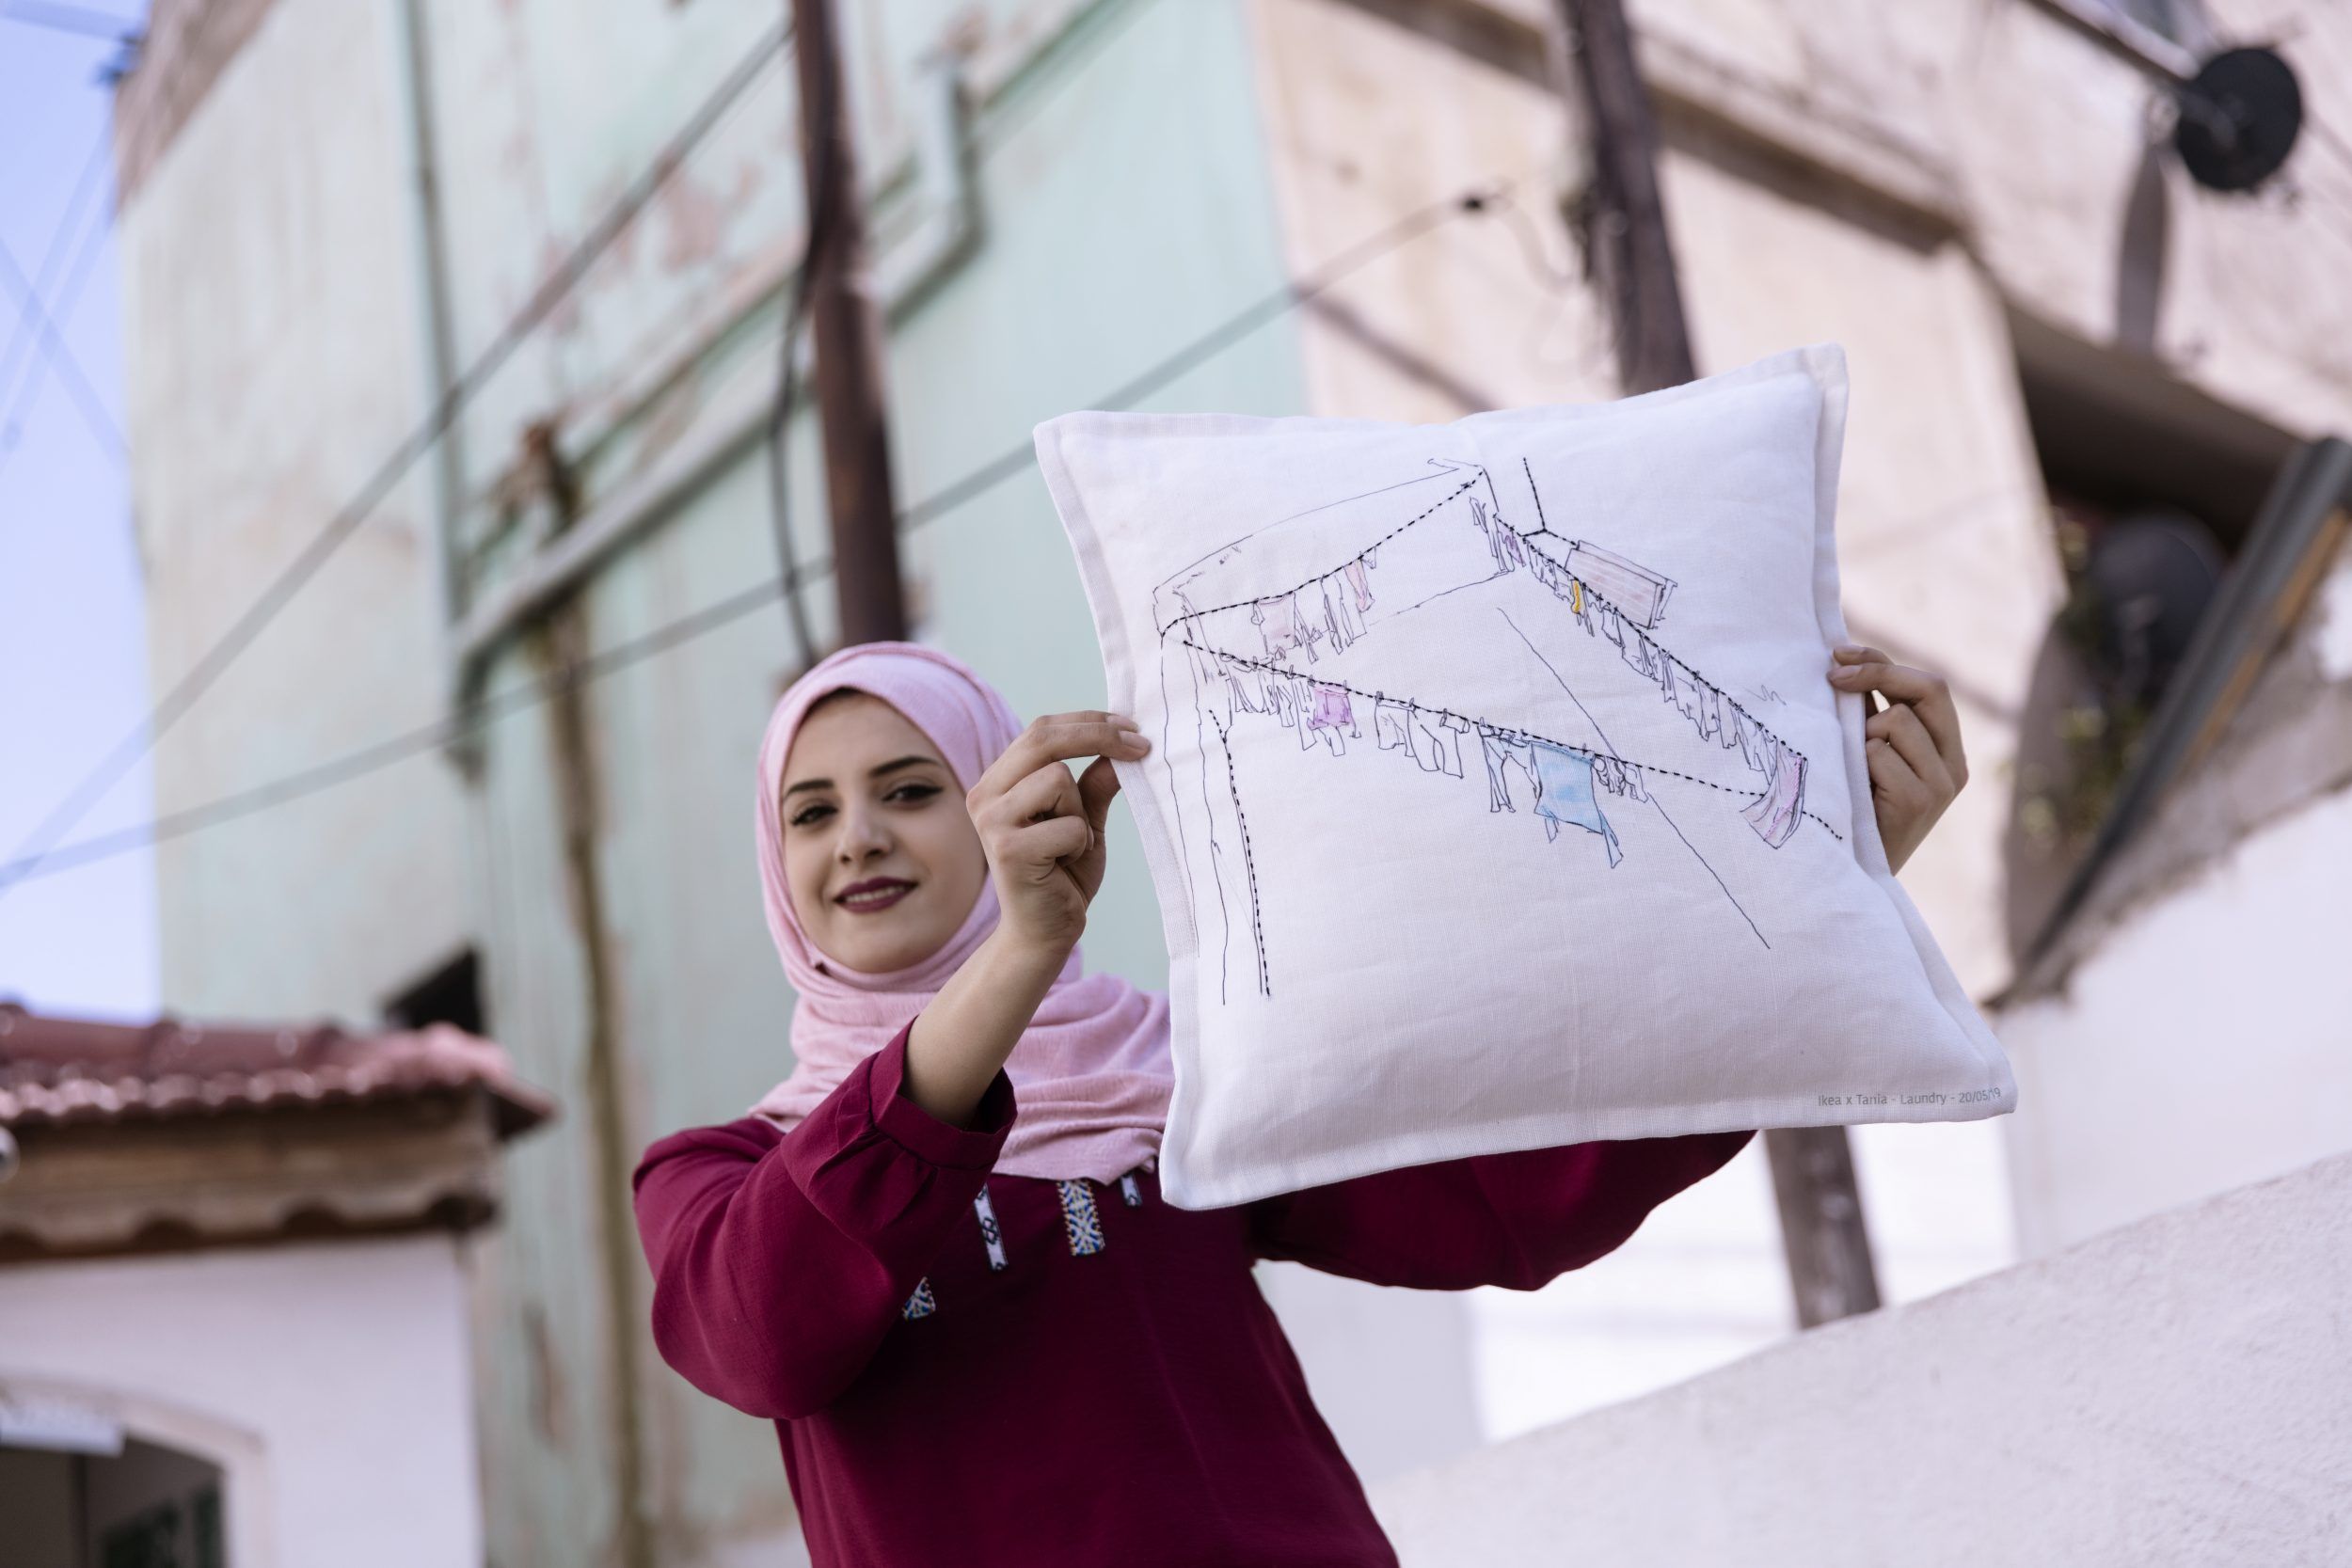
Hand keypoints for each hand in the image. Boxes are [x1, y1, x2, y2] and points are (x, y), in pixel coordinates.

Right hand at [963, 711, 1148, 962]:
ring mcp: (991, 821)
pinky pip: (1068, 824)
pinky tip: (1064, 865)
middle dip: (1098, 736)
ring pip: (1058, 780)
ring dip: (1081, 813)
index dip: (1089, 722)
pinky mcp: (1006, 849)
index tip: (1132, 727)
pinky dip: (1081, 843)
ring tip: (1072, 846)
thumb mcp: (1085, 820)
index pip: (1041, 730)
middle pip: (1043, 739)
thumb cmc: (1063, 875)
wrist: (1045, 933)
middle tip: (1141, 745)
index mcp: (999, 781)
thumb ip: (1095, 784)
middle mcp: (985, 795)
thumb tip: (1124, 744)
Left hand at [1826, 645, 1966, 874]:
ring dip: (1861, 736)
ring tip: (1854, 773)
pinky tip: (1854, 793)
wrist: (1850, 872)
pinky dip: (1857, 764)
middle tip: (1832, 678)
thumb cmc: (1851, 808)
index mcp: (1948, 750)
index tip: (1838, 655)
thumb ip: (1872, 716)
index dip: (1884, 661)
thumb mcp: (1868, 755)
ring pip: (1895, 720)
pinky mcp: (1919, 802)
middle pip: (1929, 689)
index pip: (1930, 685)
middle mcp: (1955, 765)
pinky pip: (1878, 753)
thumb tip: (1842, 660)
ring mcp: (1942, 785)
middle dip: (1877, 673)